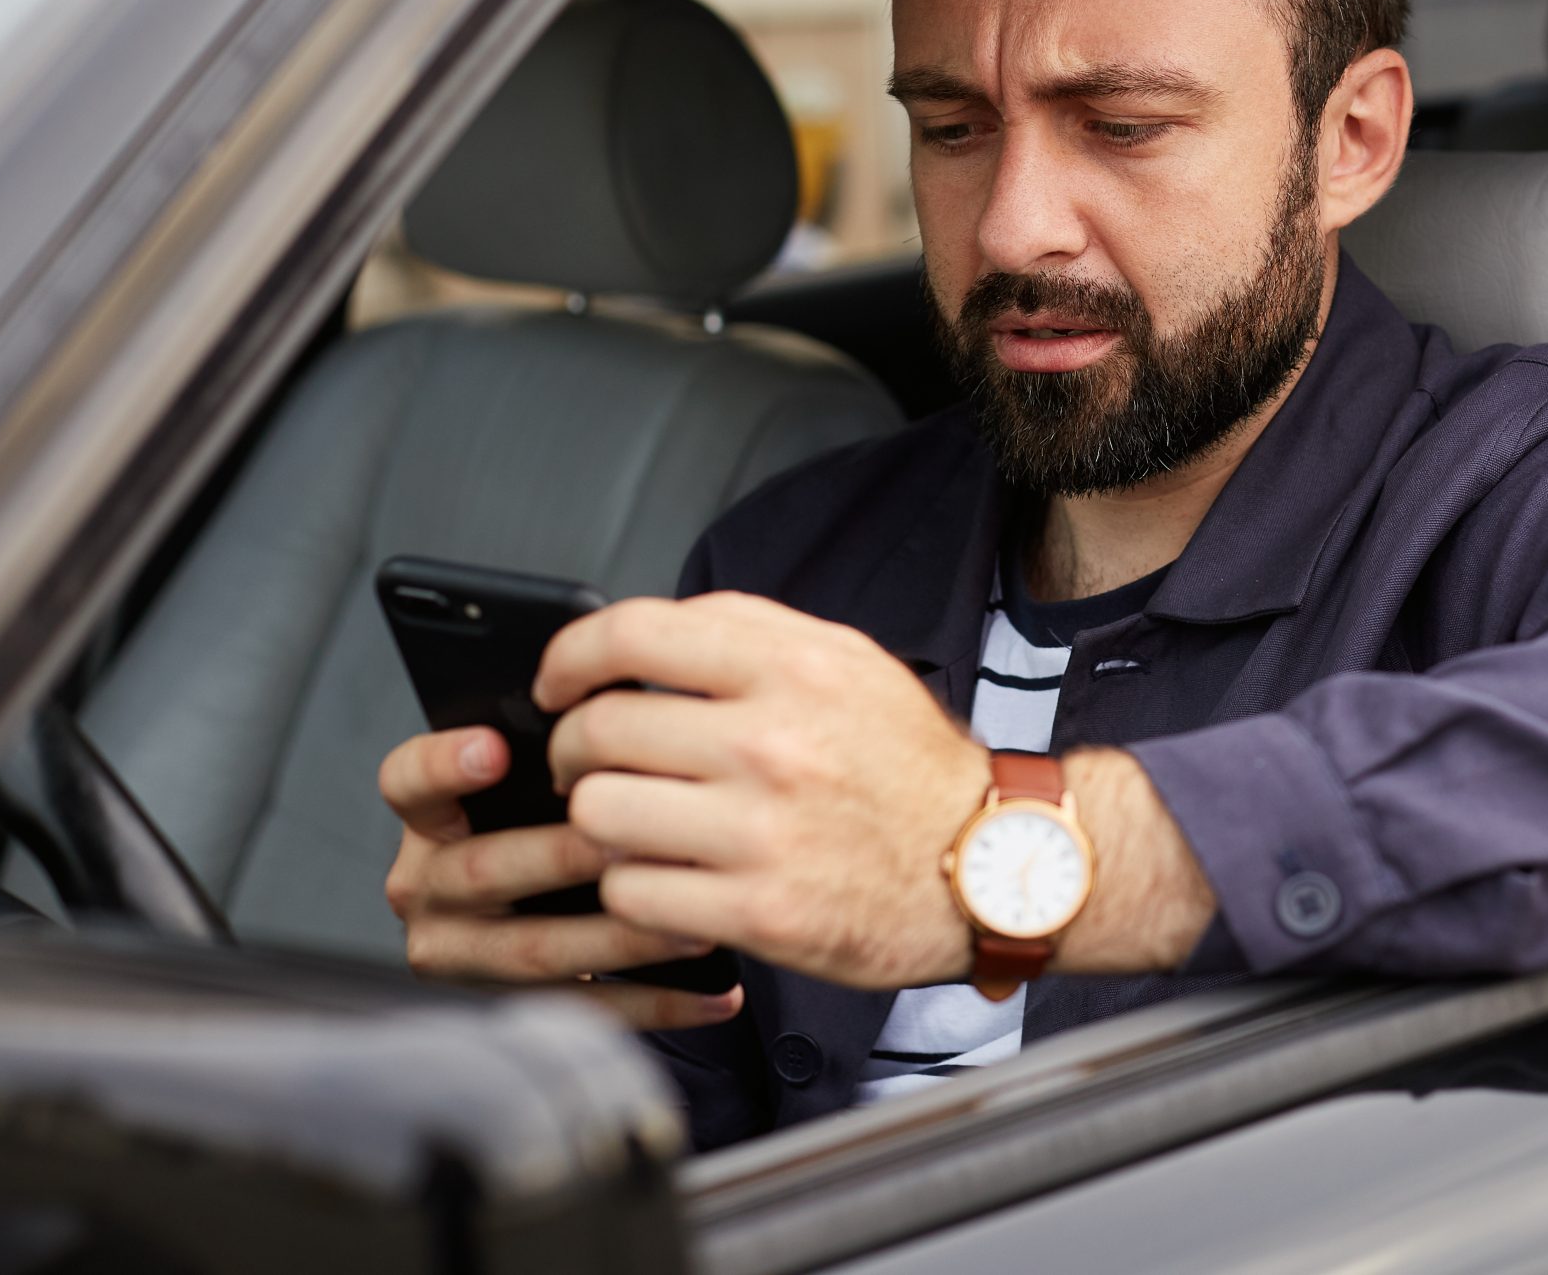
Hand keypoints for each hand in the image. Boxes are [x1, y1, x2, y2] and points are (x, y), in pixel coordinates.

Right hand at [377, 725, 744, 1028]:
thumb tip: (631, 716)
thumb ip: (565, 760)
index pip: (409, 782)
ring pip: (532, 949)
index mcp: (432, 819)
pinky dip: (654, 1003)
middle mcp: (427, 886)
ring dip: (621, 939)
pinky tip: (711, 994)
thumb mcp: (539, 785)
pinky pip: (578, 1010)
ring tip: (692, 928)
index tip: (493, 748)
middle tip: (632, 842)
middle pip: (483, 870)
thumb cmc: (555, 823)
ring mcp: (459, 952)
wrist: (555, 909)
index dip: (444, 764)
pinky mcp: (505, 1007)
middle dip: (564, 858)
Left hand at [539, 593, 993, 987]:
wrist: (991, 866)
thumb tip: (639, 639)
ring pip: (599, 815)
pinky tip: (670, 880)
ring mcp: (762, 831)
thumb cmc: (910, 768)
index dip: (569, 659)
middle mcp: (773, 742)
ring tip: (634, 828)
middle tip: (589, 768)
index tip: (556, 686)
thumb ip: (747, 635)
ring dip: (602, 823)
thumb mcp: (849, 664)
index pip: (630, 636)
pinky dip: (636, 889)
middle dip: (574, 753)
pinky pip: (632, 892)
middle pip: (599, 732)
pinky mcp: (758, 911)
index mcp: (792, 667)